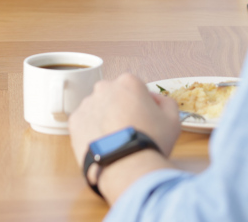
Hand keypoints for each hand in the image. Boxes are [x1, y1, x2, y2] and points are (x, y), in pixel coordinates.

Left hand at [69, 74, 181, 201]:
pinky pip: (85, 123)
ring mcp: (87, 104)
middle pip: (114, 96)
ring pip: (97, 109)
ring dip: (104, 119)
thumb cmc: (151, 142)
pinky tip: (103, 144)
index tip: (144, 118)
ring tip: (115, 141)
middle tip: (129, 130)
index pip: (135, 88)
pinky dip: (92, 131)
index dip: (141, 104)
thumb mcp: (173, 120)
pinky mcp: (74, 121)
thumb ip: (166, 103)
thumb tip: (156, 100)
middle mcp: (104, 87)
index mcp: (128, 82)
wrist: (127, 166)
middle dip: (120, 109)